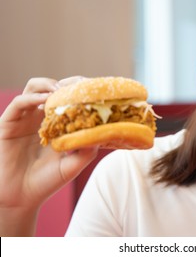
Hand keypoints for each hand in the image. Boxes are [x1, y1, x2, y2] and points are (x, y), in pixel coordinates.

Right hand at [0, 77, 97, 234]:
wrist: (22, 197)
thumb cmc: (48, 180)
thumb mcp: (74, 164)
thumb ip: (87, 149)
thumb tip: (102, 131)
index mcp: (57, 122)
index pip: (68, 97)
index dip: (79, 90)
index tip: (93, 88)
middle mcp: (41, 116)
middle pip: (52, 86)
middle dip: (66, 83)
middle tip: (78, 86)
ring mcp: (24, 118)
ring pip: (34, 87)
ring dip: (48, 85)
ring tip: (60, 91)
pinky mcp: (8, 124)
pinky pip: (19, 103)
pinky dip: (32, 98)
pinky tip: (45, 101)